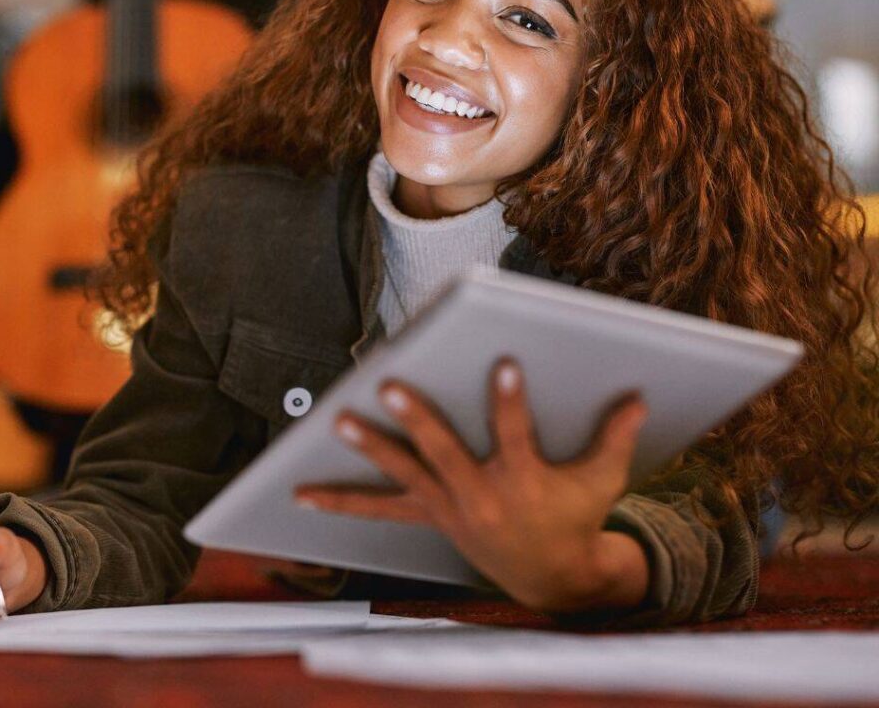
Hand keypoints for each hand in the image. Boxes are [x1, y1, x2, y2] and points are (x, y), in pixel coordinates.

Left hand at [294, 359, 648, 614]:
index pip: (516, 434)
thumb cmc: (576, 518)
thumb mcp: (603, 481)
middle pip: (442, 452)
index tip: (504, 363)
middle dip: (416, 419)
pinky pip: (379, 510)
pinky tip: (302, 495)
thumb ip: (616, 438)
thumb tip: (640, 396)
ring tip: (339, 422)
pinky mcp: (430, 514)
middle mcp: (479, 495)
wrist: (551, 578)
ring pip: (404, 474)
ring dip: (371, 449)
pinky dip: (342, 503)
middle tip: (389, 386)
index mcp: (522, 481)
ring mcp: (449, 506)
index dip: (511, 400)